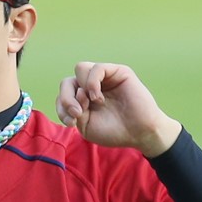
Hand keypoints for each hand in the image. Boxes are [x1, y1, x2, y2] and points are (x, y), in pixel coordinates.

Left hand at [56, 61, 181, 156]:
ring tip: (91, 104)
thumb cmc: (115, 131)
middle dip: (66, 99)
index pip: (63, 95)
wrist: (139, 133)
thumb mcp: (86, 126)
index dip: (62, 107)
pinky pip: (96, 68)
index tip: (71, 124)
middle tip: (78, 114)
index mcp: (83, 99)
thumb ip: (73, 111)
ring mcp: (104, 78)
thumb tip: (77, 92)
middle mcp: (92, 86)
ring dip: (79, 89)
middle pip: (67, 82)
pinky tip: (98, 98)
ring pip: (80, 69)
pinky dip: (92, 83)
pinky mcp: (117, 71)